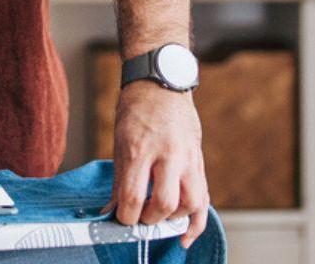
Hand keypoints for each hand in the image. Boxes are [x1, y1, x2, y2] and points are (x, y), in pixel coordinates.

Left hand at [105, 82, 208, 248]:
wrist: (163, 81)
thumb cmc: (137, 108)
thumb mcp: (120, 141)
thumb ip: (119, 179)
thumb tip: (111, 211)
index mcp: (140, 147)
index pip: (133, 195)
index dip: (126, 216)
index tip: (121, 218)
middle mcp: (167, 154)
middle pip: (164, 203)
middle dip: (149, 219)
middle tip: (140, 216)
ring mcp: (187, 157)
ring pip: (190, 203)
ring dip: (173, 218)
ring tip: (160, 216)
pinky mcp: (199, 160)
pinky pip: (204, 196)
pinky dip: (197, 220)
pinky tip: (186, 234)